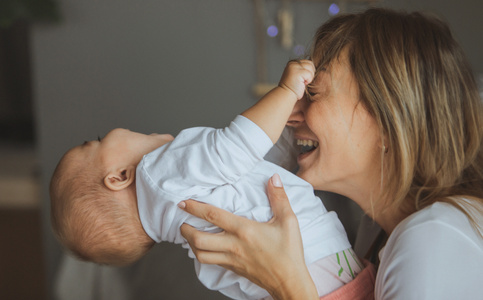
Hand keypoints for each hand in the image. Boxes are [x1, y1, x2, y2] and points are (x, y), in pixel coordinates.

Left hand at [179, 174, 318, 299]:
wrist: (289, 281)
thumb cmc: (289, 252)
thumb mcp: (288, 221)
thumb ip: (279, 197)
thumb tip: (274, 178)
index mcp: (243, 230)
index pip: (213, 216)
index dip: (195, 207)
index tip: (184, 202)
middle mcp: (233, 245)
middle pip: (198, 239)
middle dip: (185, 229)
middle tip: (182, 220)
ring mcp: (231, 259)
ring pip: (200, 254)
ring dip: (191, 243)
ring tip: (190, 234)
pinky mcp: (233, 268)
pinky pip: (210, 262)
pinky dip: (202, 253)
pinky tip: (204, 248)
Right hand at [278, 60, 314, 99]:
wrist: (286, 95)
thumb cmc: (293, 88)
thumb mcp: (297, 75)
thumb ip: (303, 69)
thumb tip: (314, 67)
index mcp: (292, 63)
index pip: (307, 62)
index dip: (308, 71)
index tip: (302, 79)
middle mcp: (293, 63)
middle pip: (310, 64)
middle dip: (310, 73)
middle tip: (303, 81)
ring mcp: (295, 67)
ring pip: (311, 68)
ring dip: (309, 77)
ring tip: (302, 82)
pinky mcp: (298, 72)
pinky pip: (310, 74)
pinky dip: (308, 81)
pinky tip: (302, 84)